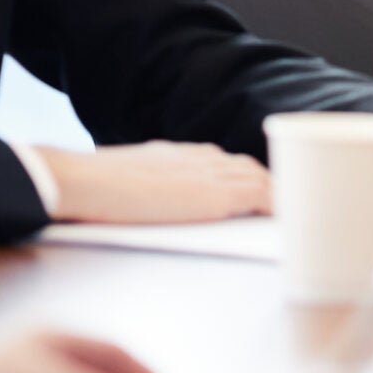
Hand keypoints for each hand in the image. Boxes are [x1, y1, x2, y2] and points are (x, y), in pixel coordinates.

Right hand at [49, 142, 270, 223]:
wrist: (82, 182)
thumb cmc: (88, 188)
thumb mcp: (122, 181)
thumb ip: (142, 186)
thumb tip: (136, 202)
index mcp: (175, 154)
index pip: (221, 161)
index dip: (240, 175)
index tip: (250, 187)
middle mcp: (199, 157)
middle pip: (246, 166)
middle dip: (264, 183)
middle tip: (278, 203)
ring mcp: (210, 173)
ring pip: (259, 178)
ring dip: (275, 194)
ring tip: (289, 213)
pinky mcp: (216, 195)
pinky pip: (262, 197)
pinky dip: (277, 206)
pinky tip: (285, 218)